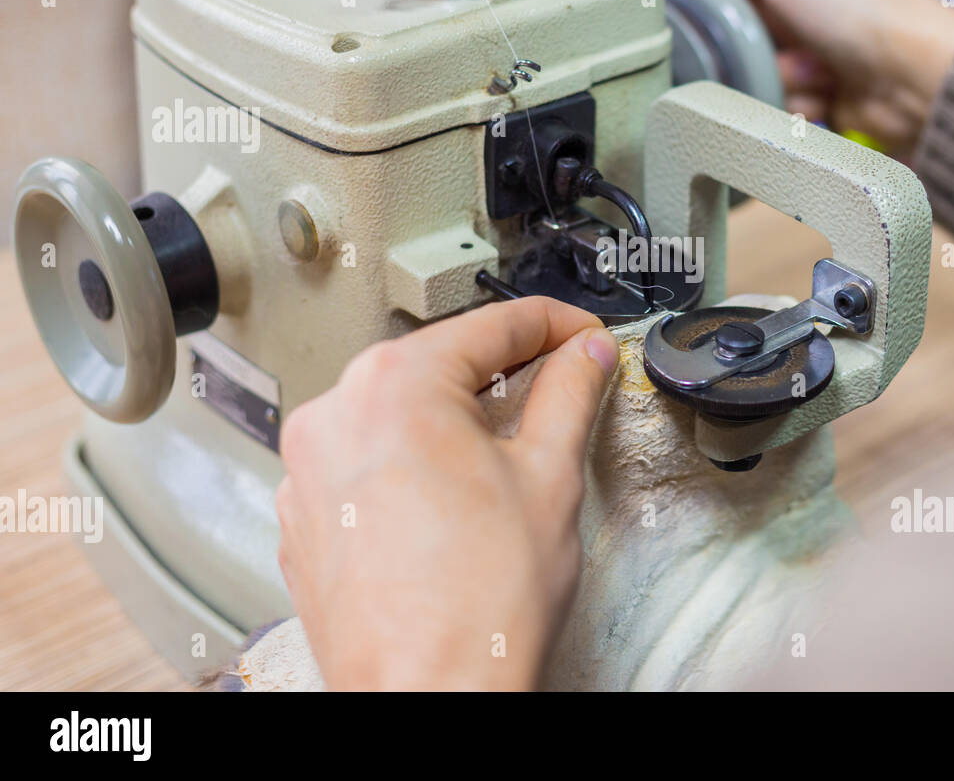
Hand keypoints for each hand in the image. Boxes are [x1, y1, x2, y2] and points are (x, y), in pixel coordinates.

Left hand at [275, 297, 618, 689]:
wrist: (427, 695)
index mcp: (395, 385)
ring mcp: (309, 471)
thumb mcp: (550, 474)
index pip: (492, 325)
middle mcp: (335, 416)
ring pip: (397, 416)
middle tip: (558, 391)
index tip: (580, 334)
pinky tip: (453, 504)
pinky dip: (411, 467)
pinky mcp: (304, 519)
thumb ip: (569, 393)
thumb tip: (582, 354)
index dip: (553, 324)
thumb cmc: (478, 605)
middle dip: (501, 374)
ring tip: (505, 465)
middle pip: (437, 365)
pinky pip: (365, 464)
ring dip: (454, 422)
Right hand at [649, 0, 953, 152]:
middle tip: (760, 41)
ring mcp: (800, 41)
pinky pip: (773, 102)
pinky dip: (793, 102)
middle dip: (735, 42)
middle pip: (719, 23)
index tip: (671, 0)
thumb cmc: (854, 4)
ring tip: (807, 68)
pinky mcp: (811, 85)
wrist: (911, 77)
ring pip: (743, 68)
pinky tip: (821, 91)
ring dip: (770, 75)